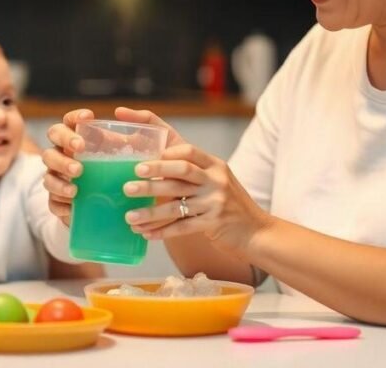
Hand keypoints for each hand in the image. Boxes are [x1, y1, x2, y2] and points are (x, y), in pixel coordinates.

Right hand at [41, 107, 184, 225]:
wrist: (142, 206)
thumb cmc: (139, 169)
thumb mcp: (146, 146)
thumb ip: (143, 122)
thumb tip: (120, 111)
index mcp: (82, 138)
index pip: (70, 121)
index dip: (75, 116)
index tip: (89, 117)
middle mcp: (66, 155)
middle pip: (53, 142)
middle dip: (64, 144)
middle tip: (80, 152)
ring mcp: (61, 178)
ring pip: (48, 174)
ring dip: (59, 178)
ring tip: (76, 188)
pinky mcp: (62, 203)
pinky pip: (53, 202)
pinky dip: (60, 203)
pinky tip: (72, 205)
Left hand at [123, 143, 272, 254]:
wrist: (256, 231)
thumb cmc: (229, 204)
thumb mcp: (217, 181)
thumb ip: (192, 175)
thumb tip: (153, 172)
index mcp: (215, 165)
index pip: (188, 151)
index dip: (164, 153)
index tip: (142, 159)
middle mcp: (217, 180)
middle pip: (181, 171)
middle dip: (154, 175)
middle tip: (130, 181)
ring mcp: (216, 202)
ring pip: (177, 204)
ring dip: (150, 211)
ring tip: (129, 216)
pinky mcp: (214, 223)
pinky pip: (182, 227)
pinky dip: (162, 231)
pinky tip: (146, 234)